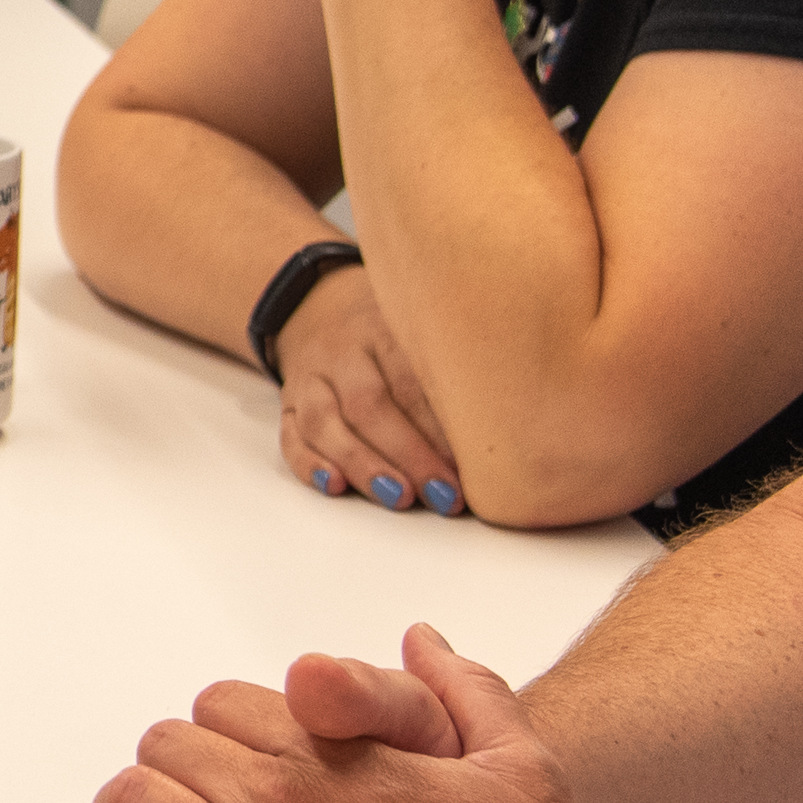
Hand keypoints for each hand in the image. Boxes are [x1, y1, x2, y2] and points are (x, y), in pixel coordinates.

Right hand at [271, 264, 463, 512]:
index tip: (473, 467)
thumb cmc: (388, 330)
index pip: (411, 381)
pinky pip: (290, 435)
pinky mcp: (288, 404)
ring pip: (325, 423)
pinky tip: (334, 486)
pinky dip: (309, 464)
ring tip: (399, 499)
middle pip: (369, 405)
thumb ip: (452, 363)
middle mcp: (342, 353)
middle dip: (409, 455)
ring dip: (363, 465)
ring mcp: (310, 379)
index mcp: (383, 329)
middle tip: (445, 495)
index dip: (440, 428)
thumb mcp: (419, 328)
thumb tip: (514, 424)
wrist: (316, 304)